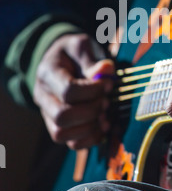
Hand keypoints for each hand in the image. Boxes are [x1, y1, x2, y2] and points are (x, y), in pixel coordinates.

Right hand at [33, 33, 114, 149]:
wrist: (62, 60)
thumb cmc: (74, 53)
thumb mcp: (82, 46)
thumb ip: (92, 60)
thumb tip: (106, 70)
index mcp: (48, 73)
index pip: (68, 91)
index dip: (93, 91)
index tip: (109, 84)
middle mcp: (43, 97)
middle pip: (62, 117)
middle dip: (91, 111)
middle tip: (107, 101)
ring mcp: (48, 114)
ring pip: (62, 134)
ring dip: (90, 128)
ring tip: (106, 115)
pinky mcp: (59, 127)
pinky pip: (71, 144)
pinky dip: (91, 139)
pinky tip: (104, 126)